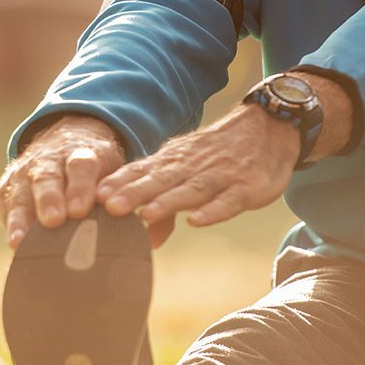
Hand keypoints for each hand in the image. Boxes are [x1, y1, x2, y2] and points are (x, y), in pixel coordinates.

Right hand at [0, 114, 124, 248]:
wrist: (65, 140)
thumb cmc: (95, 169)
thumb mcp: (109, 169)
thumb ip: (112, 193)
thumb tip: (125, 226)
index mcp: (82, 152)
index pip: (81, 166)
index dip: (80, 187)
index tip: (81, 210)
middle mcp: (50, 159)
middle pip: (48, 177)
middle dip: (49, 199)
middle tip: (54, 221)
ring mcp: (26, 171)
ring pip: (23, 191)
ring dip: (22, 217)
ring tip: (22, 241)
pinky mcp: (9, 185)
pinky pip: (7, 203)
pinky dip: (10, 222)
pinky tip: (14, 242)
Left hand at [97, 104, 299, 234]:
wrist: (270, 127)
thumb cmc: (222, 154)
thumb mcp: (191, 168)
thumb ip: (165, 199)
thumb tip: (144, 237)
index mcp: (177, 160)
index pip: (144, 171)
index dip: (120, 183)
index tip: (94, 197)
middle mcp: (195, 166)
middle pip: (162, 180)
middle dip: (135, 193)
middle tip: (109, 207)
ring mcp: (222, 175)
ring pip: (192, 189)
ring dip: (168, 201)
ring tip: (146, 214)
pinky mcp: (248, 187)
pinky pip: (229, 200)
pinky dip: (213, 210)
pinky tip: (197, 220)